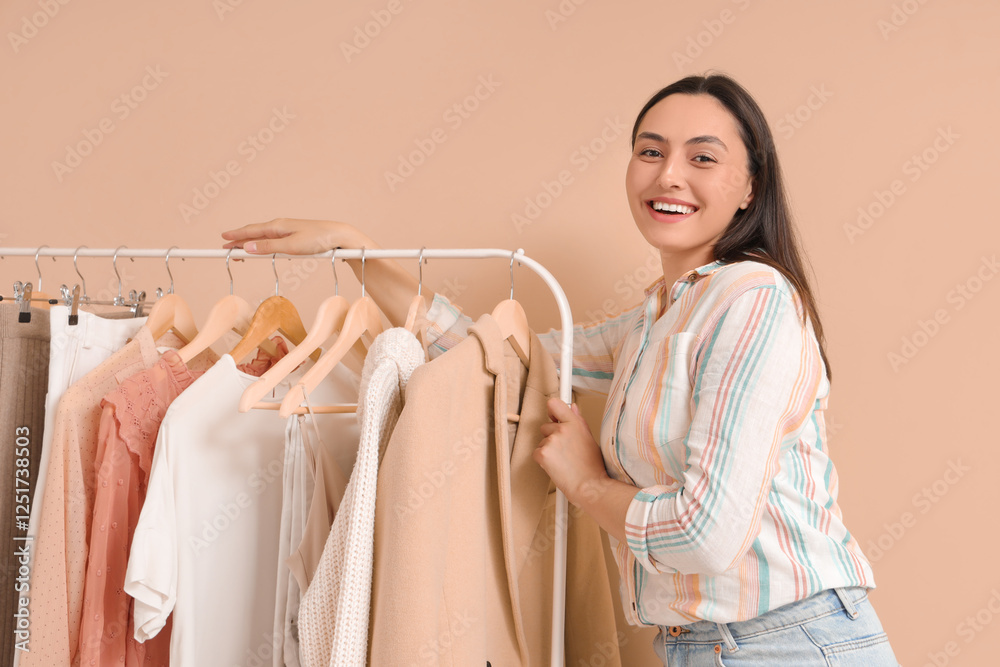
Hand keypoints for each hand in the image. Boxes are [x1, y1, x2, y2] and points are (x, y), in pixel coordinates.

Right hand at [221, 218, 370, 254]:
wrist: (339, 236)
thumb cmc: (318, 240)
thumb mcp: (291, 246)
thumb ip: (269, 247)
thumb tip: (247, 247)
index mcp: (277, 226)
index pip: (250, 231)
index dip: (235, 236)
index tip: (221, 240)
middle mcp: (281, 226)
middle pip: (255, 233)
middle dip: (239, 240)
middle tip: (226, 248)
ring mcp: (288, 230)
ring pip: (264, 237)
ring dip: (251, 243)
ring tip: (240, 249)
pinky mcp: (296, 236)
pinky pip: (273, 240)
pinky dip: (263, 244)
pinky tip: (264, 248)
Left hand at [534, 397, 610, 506]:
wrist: (590, 486)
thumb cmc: (592, 467)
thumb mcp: (589, 439)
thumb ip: (578, 421)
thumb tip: (572, 407)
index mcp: (574, 424)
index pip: (554, 404)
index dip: (552, 410)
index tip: (553, 416)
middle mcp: (562, 429)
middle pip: (545, 427)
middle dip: (551, 438)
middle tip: (565, 452)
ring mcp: (551, 441)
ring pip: (541, 442)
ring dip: (548, 451)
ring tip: (563, 461)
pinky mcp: (543, 454)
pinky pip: (536, 453)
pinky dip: (543, 461)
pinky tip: (556, 467)